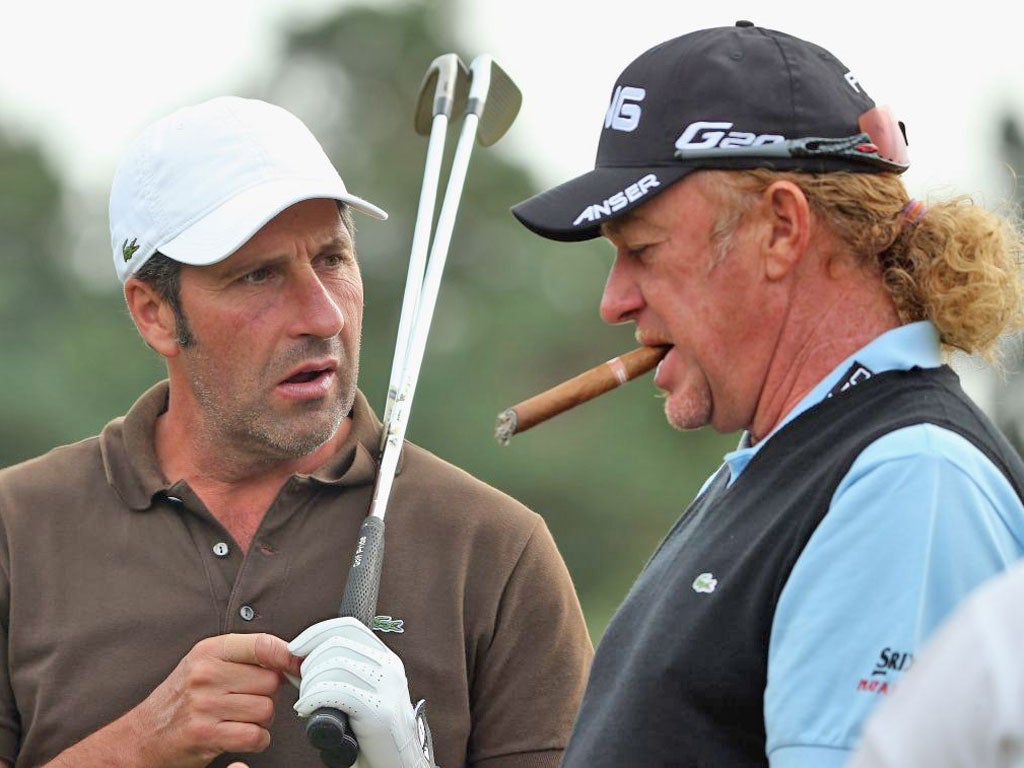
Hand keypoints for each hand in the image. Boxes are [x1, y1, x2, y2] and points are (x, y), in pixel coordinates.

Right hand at [129, 633, 300, 765]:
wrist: (142, 735)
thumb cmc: (181, 698)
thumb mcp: (205, 663)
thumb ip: (243, 656)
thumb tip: (289, 657)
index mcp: (209, 651)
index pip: (262, 645)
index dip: (287, 656)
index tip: (298, 665)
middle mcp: (206, 674)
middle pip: (270, 682)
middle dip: (267, 695)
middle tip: (248, 701)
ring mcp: (204, 704)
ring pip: (265, 710)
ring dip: (261, 720)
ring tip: (239, 719)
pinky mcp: (205, 733)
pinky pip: (254, 735)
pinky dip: (256, 740)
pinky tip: (241, 736)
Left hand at [289, 617, 433, 767]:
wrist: (397, 765)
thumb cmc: (373, 737)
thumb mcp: (358, 695)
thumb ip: (335, 674)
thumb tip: (298, 660)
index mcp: (385, 660)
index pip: (348, 627)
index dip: (316, 633)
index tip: (295, 649)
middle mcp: (389, 668)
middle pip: (336, 644)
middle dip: (308, 665)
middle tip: (302, 688)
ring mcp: (387, 688)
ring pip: (334, 665)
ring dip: (309, 684)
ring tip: (306, 703)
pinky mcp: (380, 710)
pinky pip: (337, 691)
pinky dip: (313, 699)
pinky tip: (307, 710)